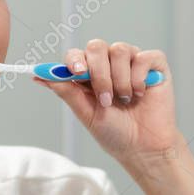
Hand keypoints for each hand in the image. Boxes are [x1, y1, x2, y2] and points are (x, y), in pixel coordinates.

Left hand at [32, 39, 180, 162]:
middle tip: (105, 98)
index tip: (76, 72)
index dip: (74, 60)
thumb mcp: (86, 113)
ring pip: (120, 50)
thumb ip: (66, 92)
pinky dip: (139, 77)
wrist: (143, 147)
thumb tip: (39, 76)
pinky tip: (140, 94)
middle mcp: (109, 64)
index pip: (76, 54)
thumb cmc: (114, 132)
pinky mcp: (154, 65)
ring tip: (124, 100)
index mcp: (90, 74)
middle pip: (97, 46)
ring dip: (120, 79)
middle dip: (99, 73)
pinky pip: (143, 57)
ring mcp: (132, 62)